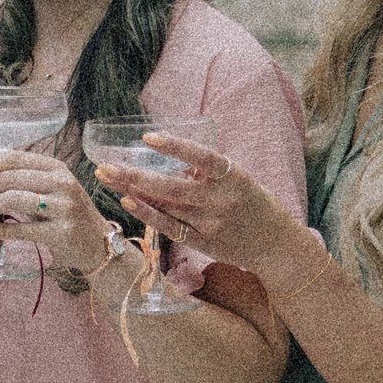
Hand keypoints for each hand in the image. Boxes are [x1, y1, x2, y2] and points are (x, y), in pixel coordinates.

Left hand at [0, 149, 110, 273]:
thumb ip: (28, 177)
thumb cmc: (68, 212)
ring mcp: (64, 209)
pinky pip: (21, 229)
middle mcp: (63, 184)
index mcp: (58, 169)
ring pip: (14, 199)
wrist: (97, 242)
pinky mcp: (60, 233)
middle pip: (11, 178)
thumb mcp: (55, 186)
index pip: (17, 158)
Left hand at [92, 135, 315, 287]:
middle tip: (105, 164)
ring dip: (133, 191)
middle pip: (172, 187)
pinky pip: (169, 226)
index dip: (176, 147)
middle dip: (135, 175)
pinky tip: (126, 201)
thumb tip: (173, 159)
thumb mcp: (240, 180)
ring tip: (107, 177)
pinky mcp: (202, 241)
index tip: (148, 137)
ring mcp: (210, 223)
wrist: (277, 245)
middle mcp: (221, 200)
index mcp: (235, 178)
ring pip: (166, 206)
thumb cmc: (255, 204)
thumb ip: (208, 171)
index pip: (204, 158)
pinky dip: (147, 214)